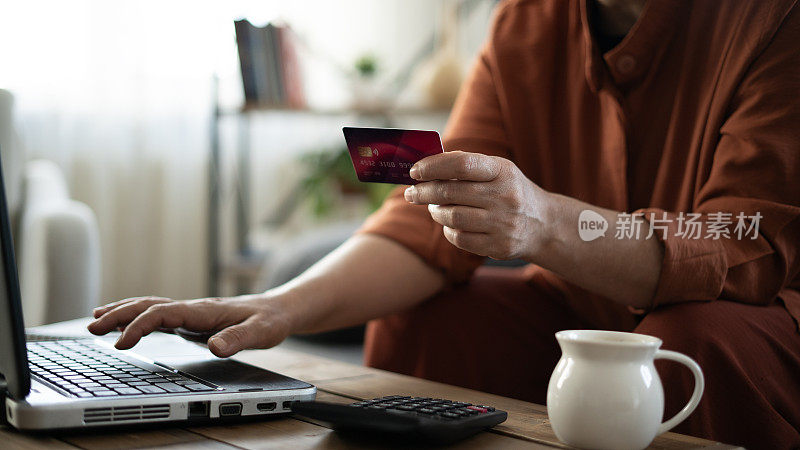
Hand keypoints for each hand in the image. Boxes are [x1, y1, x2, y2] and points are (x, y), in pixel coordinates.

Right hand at [88, 295, 291, 357]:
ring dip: (123, 312)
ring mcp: (191, 313)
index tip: (121, 343)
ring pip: (150, 307)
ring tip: (95, 321)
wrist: (279, 309)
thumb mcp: (260, 332)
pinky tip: (125, 324)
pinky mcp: (193, 320)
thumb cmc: (270, 320)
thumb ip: (238, 339)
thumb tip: (216, 348)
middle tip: (91, 327)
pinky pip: (159, 315)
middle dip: (119, 315)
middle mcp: (193, 308)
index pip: (163, 314)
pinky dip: (138, 317)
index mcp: (204, 310)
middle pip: (149, 306)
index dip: (139, 326)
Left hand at [404, 151, 551, 260]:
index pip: (462, 164)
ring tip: (434, 208)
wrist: (543, 224)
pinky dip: (448, 231)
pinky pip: (460, 238)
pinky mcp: (499, 246)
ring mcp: (503, 223)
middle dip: (424, 193)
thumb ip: (466, 166)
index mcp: (502, 171)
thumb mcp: (498, 170)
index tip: (415, 171)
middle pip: (451, 193)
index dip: (433, 167)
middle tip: (412, 193)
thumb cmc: (509, 191)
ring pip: (452, 217)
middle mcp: (505, 196)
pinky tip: (450, 224)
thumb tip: (426, 167)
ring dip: (436, 212)